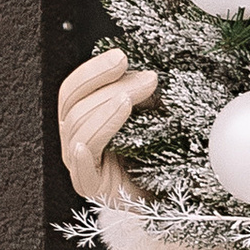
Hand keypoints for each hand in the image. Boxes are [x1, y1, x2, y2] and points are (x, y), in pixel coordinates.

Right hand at [57, 47, 156, 208]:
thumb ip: (141, 92)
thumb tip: (146, 71)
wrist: (175, 193)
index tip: (121, 56)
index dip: (93, 71)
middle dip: (108, 87)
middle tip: (147, 79)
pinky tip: (86, 146)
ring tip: (133, 99)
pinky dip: (82, 156)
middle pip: (74, 107)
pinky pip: (81, 171)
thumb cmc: (161, 150)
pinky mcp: (92, 188)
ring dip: (106, 111)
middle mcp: (76, 140)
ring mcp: (81, 165)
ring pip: (79, 132)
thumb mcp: (151, 113)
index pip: (73, 90)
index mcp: (83, 119)